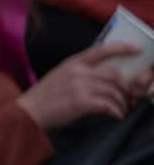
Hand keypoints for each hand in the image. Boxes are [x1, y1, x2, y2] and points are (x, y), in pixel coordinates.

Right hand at [16, 44, 147, 129]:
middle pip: (114, 74)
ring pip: (113, 91)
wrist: (27, 113)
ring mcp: (79, 86)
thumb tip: (105, 77)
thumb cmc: (43, 97)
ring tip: (122, 110)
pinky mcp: (80, 103)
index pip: (102, 50)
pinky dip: (116, 111)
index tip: (137, 50)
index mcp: (73, 63)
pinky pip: (108, 105)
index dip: (122, 48)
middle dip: (125, 87)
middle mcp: (77, 72)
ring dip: (122, 102)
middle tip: (128, 97)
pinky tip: (116, 116)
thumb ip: (80, 72)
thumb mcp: (60, 76)